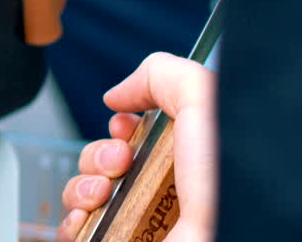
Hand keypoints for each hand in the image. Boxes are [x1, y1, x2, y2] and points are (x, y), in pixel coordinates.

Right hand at [58, 53, 216, 241]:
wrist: (226, 237)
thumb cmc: (230, 183)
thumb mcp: (205, 101)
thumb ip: (166, 76)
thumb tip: (118, 95)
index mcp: (184, 159)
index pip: (137, 140)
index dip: (120, 128)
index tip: (124, 127)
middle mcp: (160, 192)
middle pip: (101, 164)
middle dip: (98, 154)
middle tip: (122, 161)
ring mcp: (139, 222)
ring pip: (83, 197)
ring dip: (81, 186)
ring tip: (105, 193)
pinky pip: (76, 233)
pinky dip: (72, 222)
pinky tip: (90, 215)